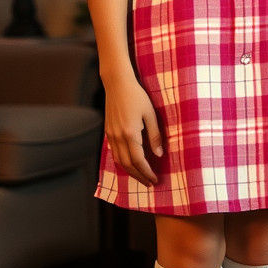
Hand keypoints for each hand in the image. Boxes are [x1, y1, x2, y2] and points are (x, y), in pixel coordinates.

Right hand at [102, 70, 161, 186]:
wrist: (117, 84)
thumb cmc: (137, 96)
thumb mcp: (150, 113)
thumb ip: (154, 135)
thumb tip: (159, 154)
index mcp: (130, 133)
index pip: (138, 161)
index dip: (147, 172)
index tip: (155, 179)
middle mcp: (118, 137)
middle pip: (127, 165)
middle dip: (139, 176)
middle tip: (149, 183)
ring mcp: (111, 135)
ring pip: (119, 161)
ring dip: (130, 172)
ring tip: (141, 177)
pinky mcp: (108, 132)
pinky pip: (114, 153)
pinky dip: (122, 162)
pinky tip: (130, 163)